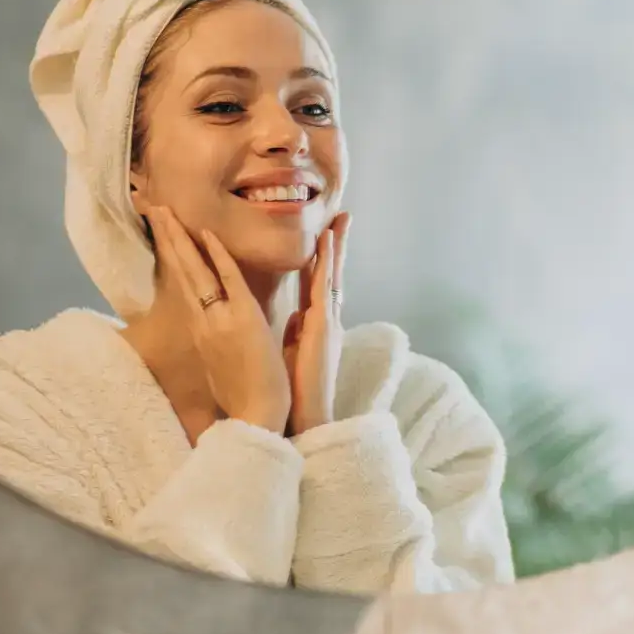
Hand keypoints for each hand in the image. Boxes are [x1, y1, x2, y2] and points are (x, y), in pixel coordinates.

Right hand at [147, 206, 291, 433]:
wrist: (256, 418)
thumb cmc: (244, 398)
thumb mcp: (222, 365)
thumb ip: (217, 341)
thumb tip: (214, 330)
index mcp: (203, 331)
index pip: (185, 285)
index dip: (174, 257)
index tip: (164, 233)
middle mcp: (204, 322)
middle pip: (182, 272)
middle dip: (168, 238)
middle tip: (154, 208)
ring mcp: (220, 319)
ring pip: (196, 272)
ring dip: (181, 239)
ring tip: (165, 211)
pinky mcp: (242, 320)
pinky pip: (228, 281)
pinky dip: (217, 257)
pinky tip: (206, 233)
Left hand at [282, 213, 350, 435]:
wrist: (303, 417)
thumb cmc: (294, 391)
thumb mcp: (291, 354)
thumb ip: (295, 332)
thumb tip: (293, 317)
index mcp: (314, 326)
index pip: (317, 284)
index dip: (321, 258)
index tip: (325, 234)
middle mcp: (325, 319)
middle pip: (330, 274)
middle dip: (336, 245)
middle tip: (341, 216)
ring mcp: (327, 322)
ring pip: (331, 275)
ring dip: (335, 247)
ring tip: (338, 220)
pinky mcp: (323, 327)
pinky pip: (324, 288)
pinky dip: (325, 263)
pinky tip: (326, 243)